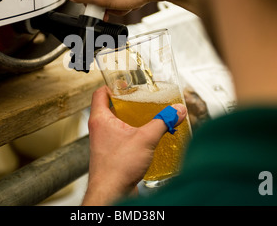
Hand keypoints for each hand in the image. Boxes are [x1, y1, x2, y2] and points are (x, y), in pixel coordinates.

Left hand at [82, 86, 186, 205]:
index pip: (100, 93)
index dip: (112, 85)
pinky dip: (133, 136)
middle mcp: (99, 129)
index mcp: (100, 119)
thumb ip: (163, 122)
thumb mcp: (145, 139)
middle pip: (110, 107)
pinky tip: (148, 139)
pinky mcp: (111, 155)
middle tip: (142, 99)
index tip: (125, 83)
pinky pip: (122, 139)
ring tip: (147, 117)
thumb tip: (176, 111)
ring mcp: (104, 142)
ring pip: (117, 124)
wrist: (111, 193)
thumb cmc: (116, 168)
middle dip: (127, 103)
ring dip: (131, 120)